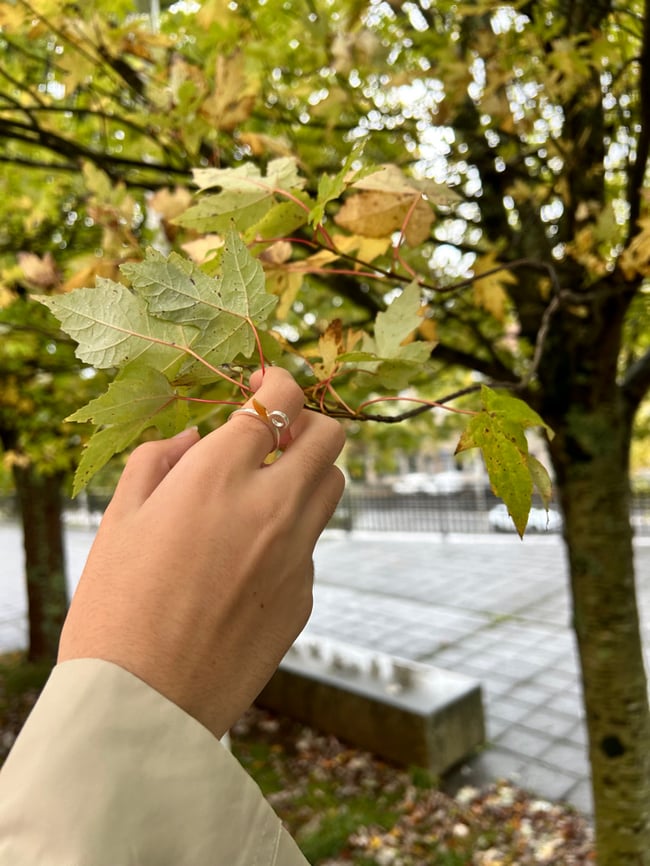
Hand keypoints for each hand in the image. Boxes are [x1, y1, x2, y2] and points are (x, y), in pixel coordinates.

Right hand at [58, 368, 345, 737]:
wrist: (142, 702)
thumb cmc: (115, 604)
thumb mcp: (120, 518)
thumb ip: (160, 459)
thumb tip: (194, 437)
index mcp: (218, 475)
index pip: (280, 400)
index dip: (278, 381)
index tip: (264, 384)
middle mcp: (271, 506)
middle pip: (330, 435)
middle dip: (309, 421)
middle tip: (276, 435)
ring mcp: (297, 553)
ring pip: (334, 486)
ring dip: (311, 472)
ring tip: (268, 489)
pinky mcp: (304, 594)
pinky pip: (312, 543)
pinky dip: (292, 532)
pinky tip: (248, 561)